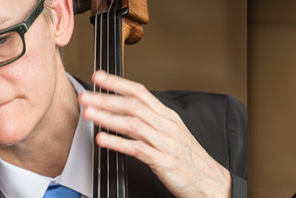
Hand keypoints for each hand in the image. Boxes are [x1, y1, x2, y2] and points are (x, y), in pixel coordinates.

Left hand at [78, 71, 231, 197]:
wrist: (210, 182)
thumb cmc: (190, 161)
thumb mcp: (171, 136)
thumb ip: (149, 124)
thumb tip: (123, 115)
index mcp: (168, 117)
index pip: (141, 93)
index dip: (118, 83)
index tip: (99, 77)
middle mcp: (167, 126)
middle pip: (134, 105)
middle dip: (106, 98)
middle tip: (85, 96)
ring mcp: (166, 143)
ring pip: (133, 124)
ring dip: (108, 117)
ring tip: (88, 114)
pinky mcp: (164, 161)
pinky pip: (137, 148)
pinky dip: (118, 143)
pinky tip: (102, 139)